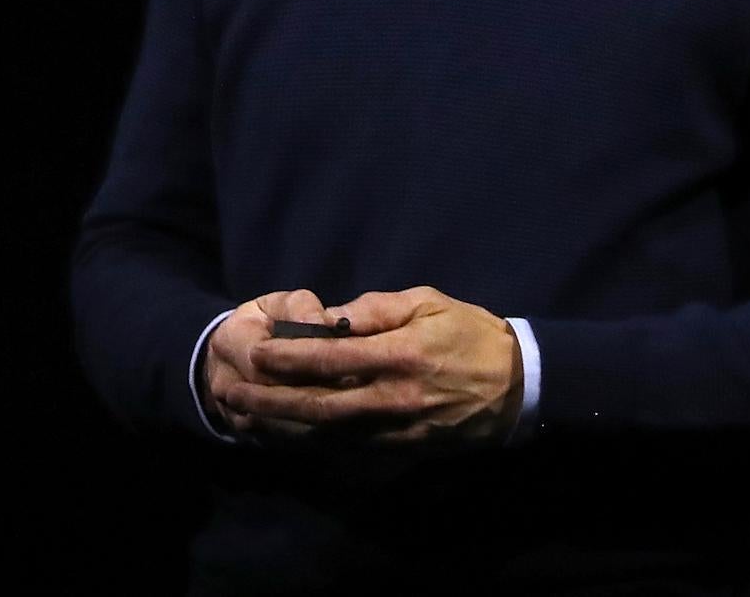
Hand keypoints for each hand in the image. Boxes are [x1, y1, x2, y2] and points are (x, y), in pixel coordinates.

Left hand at [229, 285, 523, 451]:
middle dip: (270, 398)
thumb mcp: (428, 302)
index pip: (331, 358)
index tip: (256, 350)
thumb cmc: (470, 333)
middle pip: (318, 403)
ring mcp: (395, 428)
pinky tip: (285, 435)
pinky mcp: (400, 448)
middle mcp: (391, 396)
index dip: (288, 356)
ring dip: (282, 425)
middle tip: (232, 389)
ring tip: (245, 416)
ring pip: (327, 432)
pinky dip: (312, 442)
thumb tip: (332, 317)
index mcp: (398, 354)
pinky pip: (347, 447)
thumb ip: (377, 309)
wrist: (517, 387)